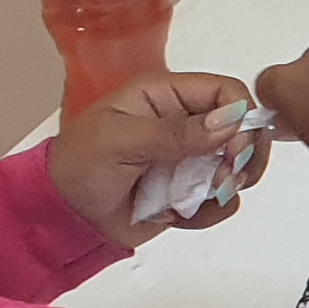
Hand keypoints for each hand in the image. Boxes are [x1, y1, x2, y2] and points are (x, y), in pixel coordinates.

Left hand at [46, 72, 264, 250]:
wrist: (63, 216)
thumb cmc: (79, 165)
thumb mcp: (120, 139)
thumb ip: (175, 132)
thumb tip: (230, 122)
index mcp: (167, 95)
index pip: (227, 91)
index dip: (241, 118)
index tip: (235, 150)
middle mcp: (186, 123)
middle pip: (245, 128)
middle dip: (244, 155)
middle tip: (225, 178)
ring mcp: (192, 159)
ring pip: (241, 166)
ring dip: (230, 185)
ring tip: (201, 196)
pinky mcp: (192, 192)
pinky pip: (224, 200)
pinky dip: (212, 210)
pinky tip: (183, 213)